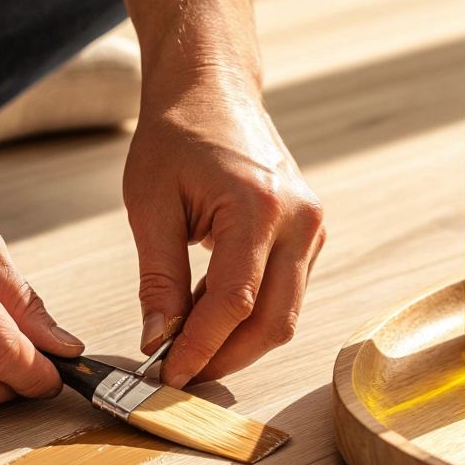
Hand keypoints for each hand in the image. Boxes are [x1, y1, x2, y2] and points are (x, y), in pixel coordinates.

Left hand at [124, 76, 325, 387]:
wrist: (212, 89)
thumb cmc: (176, 134)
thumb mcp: (150, 205)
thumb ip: (157, 279)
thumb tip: (158, 341)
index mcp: (259, 206)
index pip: (234, 303)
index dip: (199, 348)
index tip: (166, 376)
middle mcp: (300, 220)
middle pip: (272, 322)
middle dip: (224, 358)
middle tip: (177, 376)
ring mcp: (314, 228)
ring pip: (284, 315)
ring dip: (236, 341)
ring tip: (185, 346)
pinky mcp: (311, 235)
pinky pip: (285, 294)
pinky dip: (248, 316)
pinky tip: (205, 315)